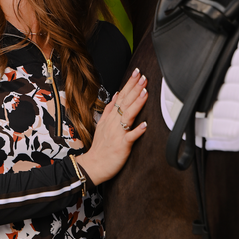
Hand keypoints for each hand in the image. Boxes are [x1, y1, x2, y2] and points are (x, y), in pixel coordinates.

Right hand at [75, 69, 147, 185]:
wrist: (93, 165)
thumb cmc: (100, 147)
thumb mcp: (102, 124)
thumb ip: (110, 109)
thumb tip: (117, 94)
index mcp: (110, 117)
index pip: (121, 96)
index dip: (129, 84)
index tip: (137, 73)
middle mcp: (113, 122)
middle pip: (125, 102)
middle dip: (135, 88)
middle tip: (143, 77)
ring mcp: (117, 133)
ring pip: (128, 115)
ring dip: (137, 103)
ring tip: (145, 92)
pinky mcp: (121, 145)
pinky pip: (130, 137)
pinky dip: (137, 130)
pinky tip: (145, 124)